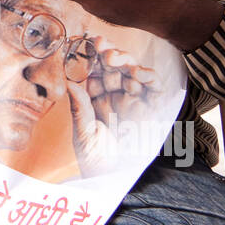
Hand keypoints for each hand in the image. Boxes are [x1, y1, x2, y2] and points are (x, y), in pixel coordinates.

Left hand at [65, 42, 160, 175]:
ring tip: (113, 58)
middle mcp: (115, 95)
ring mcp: (133, 101)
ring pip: (133, 71)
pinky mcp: (151, 110)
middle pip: (115, 65)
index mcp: (96, 97)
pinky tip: (138, 72)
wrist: (112, 181)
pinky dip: (149, 76)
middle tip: (100, 46)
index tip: (83, 43)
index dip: (91, 55)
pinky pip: (154, 88)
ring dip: (126, 60)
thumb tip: (70, 82)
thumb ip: (80, 108)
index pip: (95, 69)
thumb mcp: (83, 134)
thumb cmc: (95, 160)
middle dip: (108, 52)